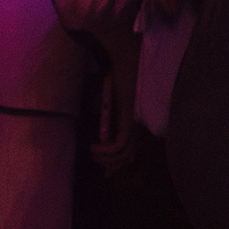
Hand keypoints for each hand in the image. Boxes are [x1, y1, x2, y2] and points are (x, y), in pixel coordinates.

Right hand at [89, 25, 144, 175]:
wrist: (126, 59)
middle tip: (100, 169)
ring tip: (94, 155)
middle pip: (129, 155)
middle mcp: (136, 125)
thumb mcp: (107, 93)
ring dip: (108, 159)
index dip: (119, 161)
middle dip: (114, 165)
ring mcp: (134, 124)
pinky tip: (94, 148)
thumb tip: (92, 112)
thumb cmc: (117, 72)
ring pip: (125, 154)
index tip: (107, 169)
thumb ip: (103, 105)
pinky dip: (107, 151)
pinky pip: (119, 145)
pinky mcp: (128, 121)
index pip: (131, 148)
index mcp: (133, 120)